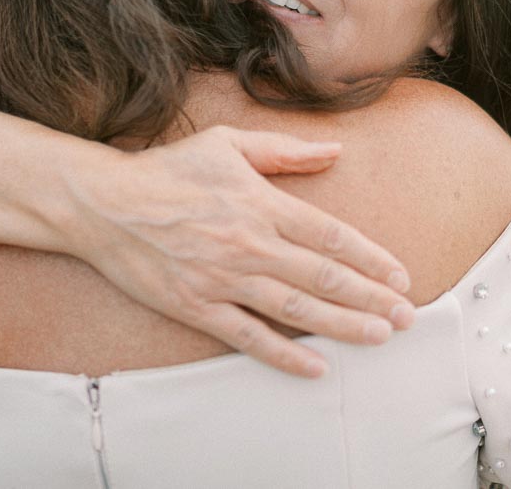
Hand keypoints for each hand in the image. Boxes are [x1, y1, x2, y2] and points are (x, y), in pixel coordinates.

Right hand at [66, 125, 415, 377]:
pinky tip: (314, 366)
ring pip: (295, 309)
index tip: (399, 274)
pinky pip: (247, 336)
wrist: (104, 203)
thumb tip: (335, 150)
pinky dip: (283, 354)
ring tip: (379, 337)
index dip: (370, 257)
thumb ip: (285, 150)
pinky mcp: (197, 305)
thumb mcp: (228, 143)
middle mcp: (248, 244)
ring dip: (342, 325)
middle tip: (407, 316)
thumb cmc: (168, 169)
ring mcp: (222, 278)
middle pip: (323, 276)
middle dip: (371, 298)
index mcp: (260, 203)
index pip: (330, 235)